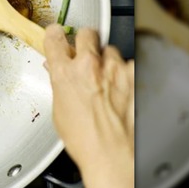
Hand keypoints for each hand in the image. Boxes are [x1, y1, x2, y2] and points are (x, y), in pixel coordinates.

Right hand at [44, 24, 133, 187]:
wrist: (111, 154)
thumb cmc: (84, 140)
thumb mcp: (59, 110)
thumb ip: (59, 84)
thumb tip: (58, 73)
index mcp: (64, 73)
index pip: (54, 37)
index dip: (55, 34)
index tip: (56, 34)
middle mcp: (89, 66)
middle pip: (86, 33)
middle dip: (85, 40)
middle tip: (85, 51)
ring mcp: (114, 69)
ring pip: (110, 50)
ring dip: (107, 60)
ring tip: (106, 78)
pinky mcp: (134, 76)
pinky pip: (130, 65)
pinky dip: (126, 73)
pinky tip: (121, 87)